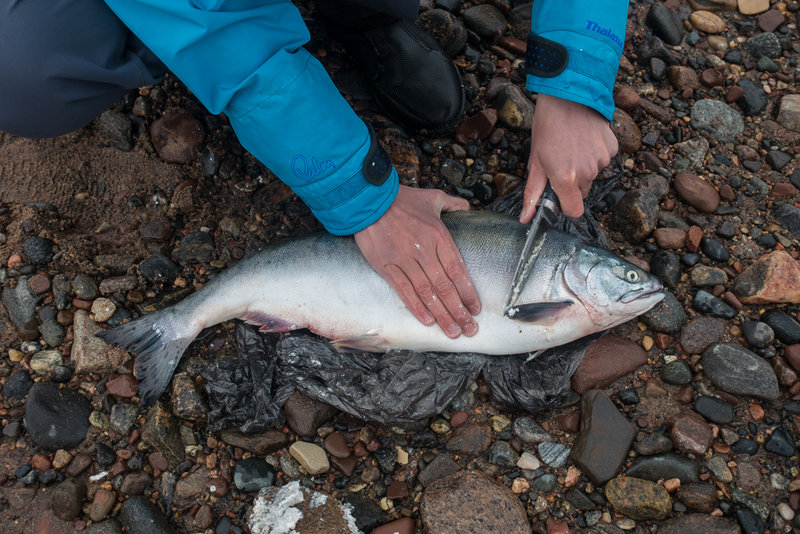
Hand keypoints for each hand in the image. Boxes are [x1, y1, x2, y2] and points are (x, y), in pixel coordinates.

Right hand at [355, 185, 480, 337]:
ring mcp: (404, 259)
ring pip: (427, 292)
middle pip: (445, 286)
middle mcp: (424, 250)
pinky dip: (416, 307)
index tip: (476, 309)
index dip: (468, 292)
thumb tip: (468, 208)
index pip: (458, 270)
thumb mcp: (433, 197)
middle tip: (469, 329)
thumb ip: (454, 204)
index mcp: (439, 235)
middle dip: (459, 311)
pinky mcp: (386, 265)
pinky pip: (404, 290)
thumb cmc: (402, 199)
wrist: (369, 198)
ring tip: (452, 331)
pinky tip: (427, 321)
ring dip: (441, 314)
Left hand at [521, 94, 617, 221]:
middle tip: (561, 161)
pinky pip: (603, 160)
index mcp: (565, 178)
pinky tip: (585, 139)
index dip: (566, 205)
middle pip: (582, 192)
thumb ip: (532, 192)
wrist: (569, 95)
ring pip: (593, 175)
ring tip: (572, 146)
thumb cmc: (547, 126)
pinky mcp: (612, 148)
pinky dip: (595, 154)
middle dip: (572, 183)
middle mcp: (587, 172)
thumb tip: (525, 219)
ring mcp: (601, 160)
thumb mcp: (535, 160)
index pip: (574, 211)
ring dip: (584, 167)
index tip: (559, 195)